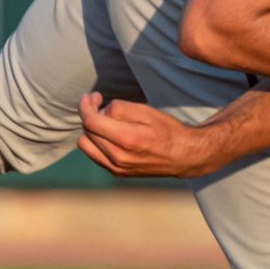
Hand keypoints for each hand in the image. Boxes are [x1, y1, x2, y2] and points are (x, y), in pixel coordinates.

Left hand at [77, 92, 224, 177]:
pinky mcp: (117, 173)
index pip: (91, 122)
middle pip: (87, 132)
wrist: (183, 157)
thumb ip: (121, 109)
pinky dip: (96, 141)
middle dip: (89, 114)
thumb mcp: (147, 112)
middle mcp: (118, 158)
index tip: (90, 95)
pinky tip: (107, 132)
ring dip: (90, 129)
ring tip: (103, 119)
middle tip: (99, 102)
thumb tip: (101, 111)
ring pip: (86, 145)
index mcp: (127, 140)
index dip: (86, 105)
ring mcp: (117, 168)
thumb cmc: (168, 130)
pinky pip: (94, 155)